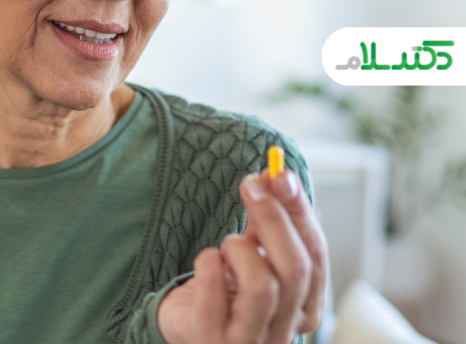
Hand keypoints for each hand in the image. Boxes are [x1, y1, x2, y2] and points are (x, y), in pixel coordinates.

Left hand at [157, 169, 327, 343]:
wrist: (187, 329)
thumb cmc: (227, 293)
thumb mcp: (254, 258)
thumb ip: (267, 223)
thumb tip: (276, 174)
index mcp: (304, 309)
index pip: (316, 256)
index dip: (299, 212)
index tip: (282, 175)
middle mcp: (283, 331)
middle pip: (294, 268)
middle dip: (273, 218)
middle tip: (250, 185)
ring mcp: (247, 340)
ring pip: (262, 284)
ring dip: (240, 249)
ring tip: (226, 246)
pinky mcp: (208, 336)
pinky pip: (214, 288)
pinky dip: (209, 261)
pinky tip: (207, 260)